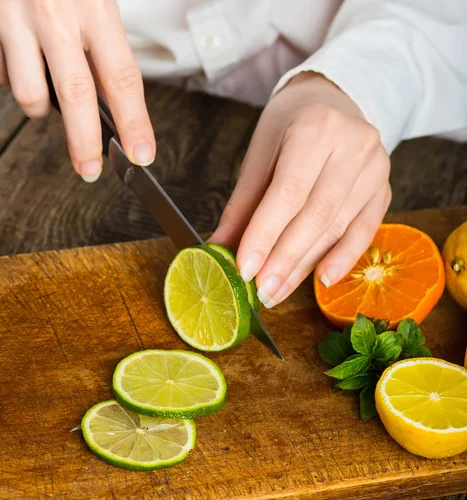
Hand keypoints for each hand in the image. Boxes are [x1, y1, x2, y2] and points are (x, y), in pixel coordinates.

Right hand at [0, 0, 154, 180]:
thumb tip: (113, 107)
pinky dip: (9, 73)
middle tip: (89, 170)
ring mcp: (11, 17)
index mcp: (94, 5)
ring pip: (30, 96)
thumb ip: (101, 47)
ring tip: (43, 79)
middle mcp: (53, 12)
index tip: (142, 153)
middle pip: (76, 97)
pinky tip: (15, 49)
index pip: (122, 78)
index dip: (135, 122)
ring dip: (40, 104)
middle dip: (85, 144)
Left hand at [210, 72, 390, 307]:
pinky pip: (365, 230)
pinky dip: (343, 258)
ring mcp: (375, 167)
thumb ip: (243, 205)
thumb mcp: (260, 156)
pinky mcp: (385, 188)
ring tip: (278, 290)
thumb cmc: (290, 129)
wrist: (333, 102)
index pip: (288, 192)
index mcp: (315, 129)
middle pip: (316, 215)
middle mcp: (352, 145)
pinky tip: (322, 279)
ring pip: (337, 227)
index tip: (245, 269)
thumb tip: (219, 248)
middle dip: (285, 259)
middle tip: (262, 291)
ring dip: (305, 265)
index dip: (265, 234)